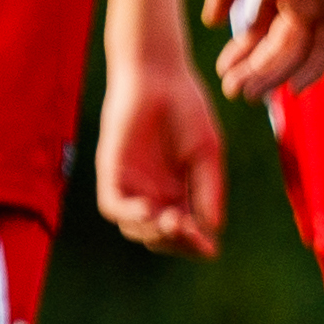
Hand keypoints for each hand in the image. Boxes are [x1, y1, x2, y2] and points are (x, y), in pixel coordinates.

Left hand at [94, 57, 223, 255]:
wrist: (160, 74)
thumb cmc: (187, 109)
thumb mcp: (207, 153)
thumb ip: (208, 190)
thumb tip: (212, 230)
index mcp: (180, 191)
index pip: (184, 232)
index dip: (195, 245)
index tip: (210, 249)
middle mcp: (154, 192)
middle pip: (160, 237)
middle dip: (176, 243)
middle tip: (189, 231)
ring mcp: (131, 183)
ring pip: (136, 228)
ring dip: (155, 233)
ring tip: (173, 221)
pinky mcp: (111, 170)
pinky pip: (113, 205)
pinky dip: (130, 215)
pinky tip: (150, 212)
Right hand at [204, 0, 323, 103]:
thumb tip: (211, 21)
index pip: (260, 32)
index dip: (241, 53)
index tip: (221, 70)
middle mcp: (301, 1)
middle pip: (277, 47)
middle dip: (254, 70)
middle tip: (233, 91)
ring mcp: (318, 5)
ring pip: (297, 52)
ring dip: (274, 74)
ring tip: (250, 92)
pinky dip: (314, 69)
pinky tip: (294, 89)